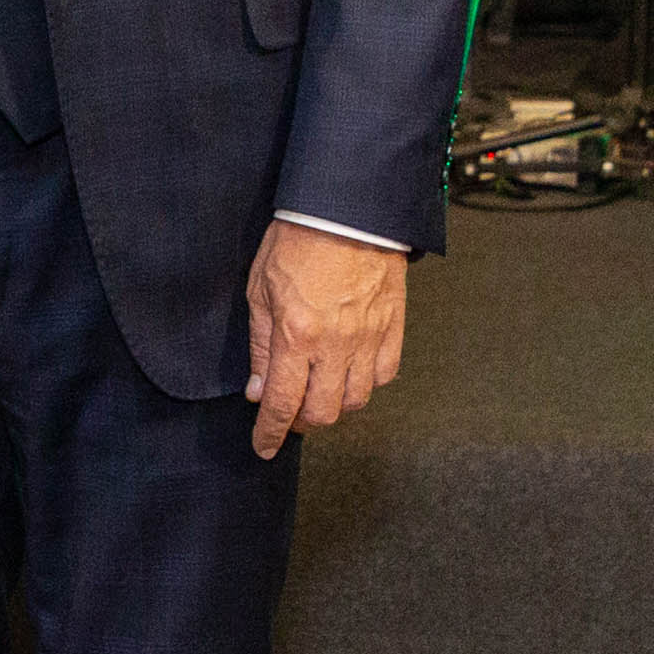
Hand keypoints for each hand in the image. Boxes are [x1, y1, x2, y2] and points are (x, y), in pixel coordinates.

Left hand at [241, 224, 410, 456]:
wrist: (348, 207)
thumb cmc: (299, 239)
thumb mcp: (260, 290)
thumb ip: (261, 346)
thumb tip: (259, 391)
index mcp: (297, 335)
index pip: (283, 404)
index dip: (271, 433)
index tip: (264, 446)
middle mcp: (336, 345)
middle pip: (324, 412)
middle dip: (302, 422)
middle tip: (290, 414)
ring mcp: (369, 338)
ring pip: (356, 400)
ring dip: (334, 404)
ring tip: (319, 390)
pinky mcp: (393, 326)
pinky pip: (384, 375)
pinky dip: (366, 383)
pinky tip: (350, 371)